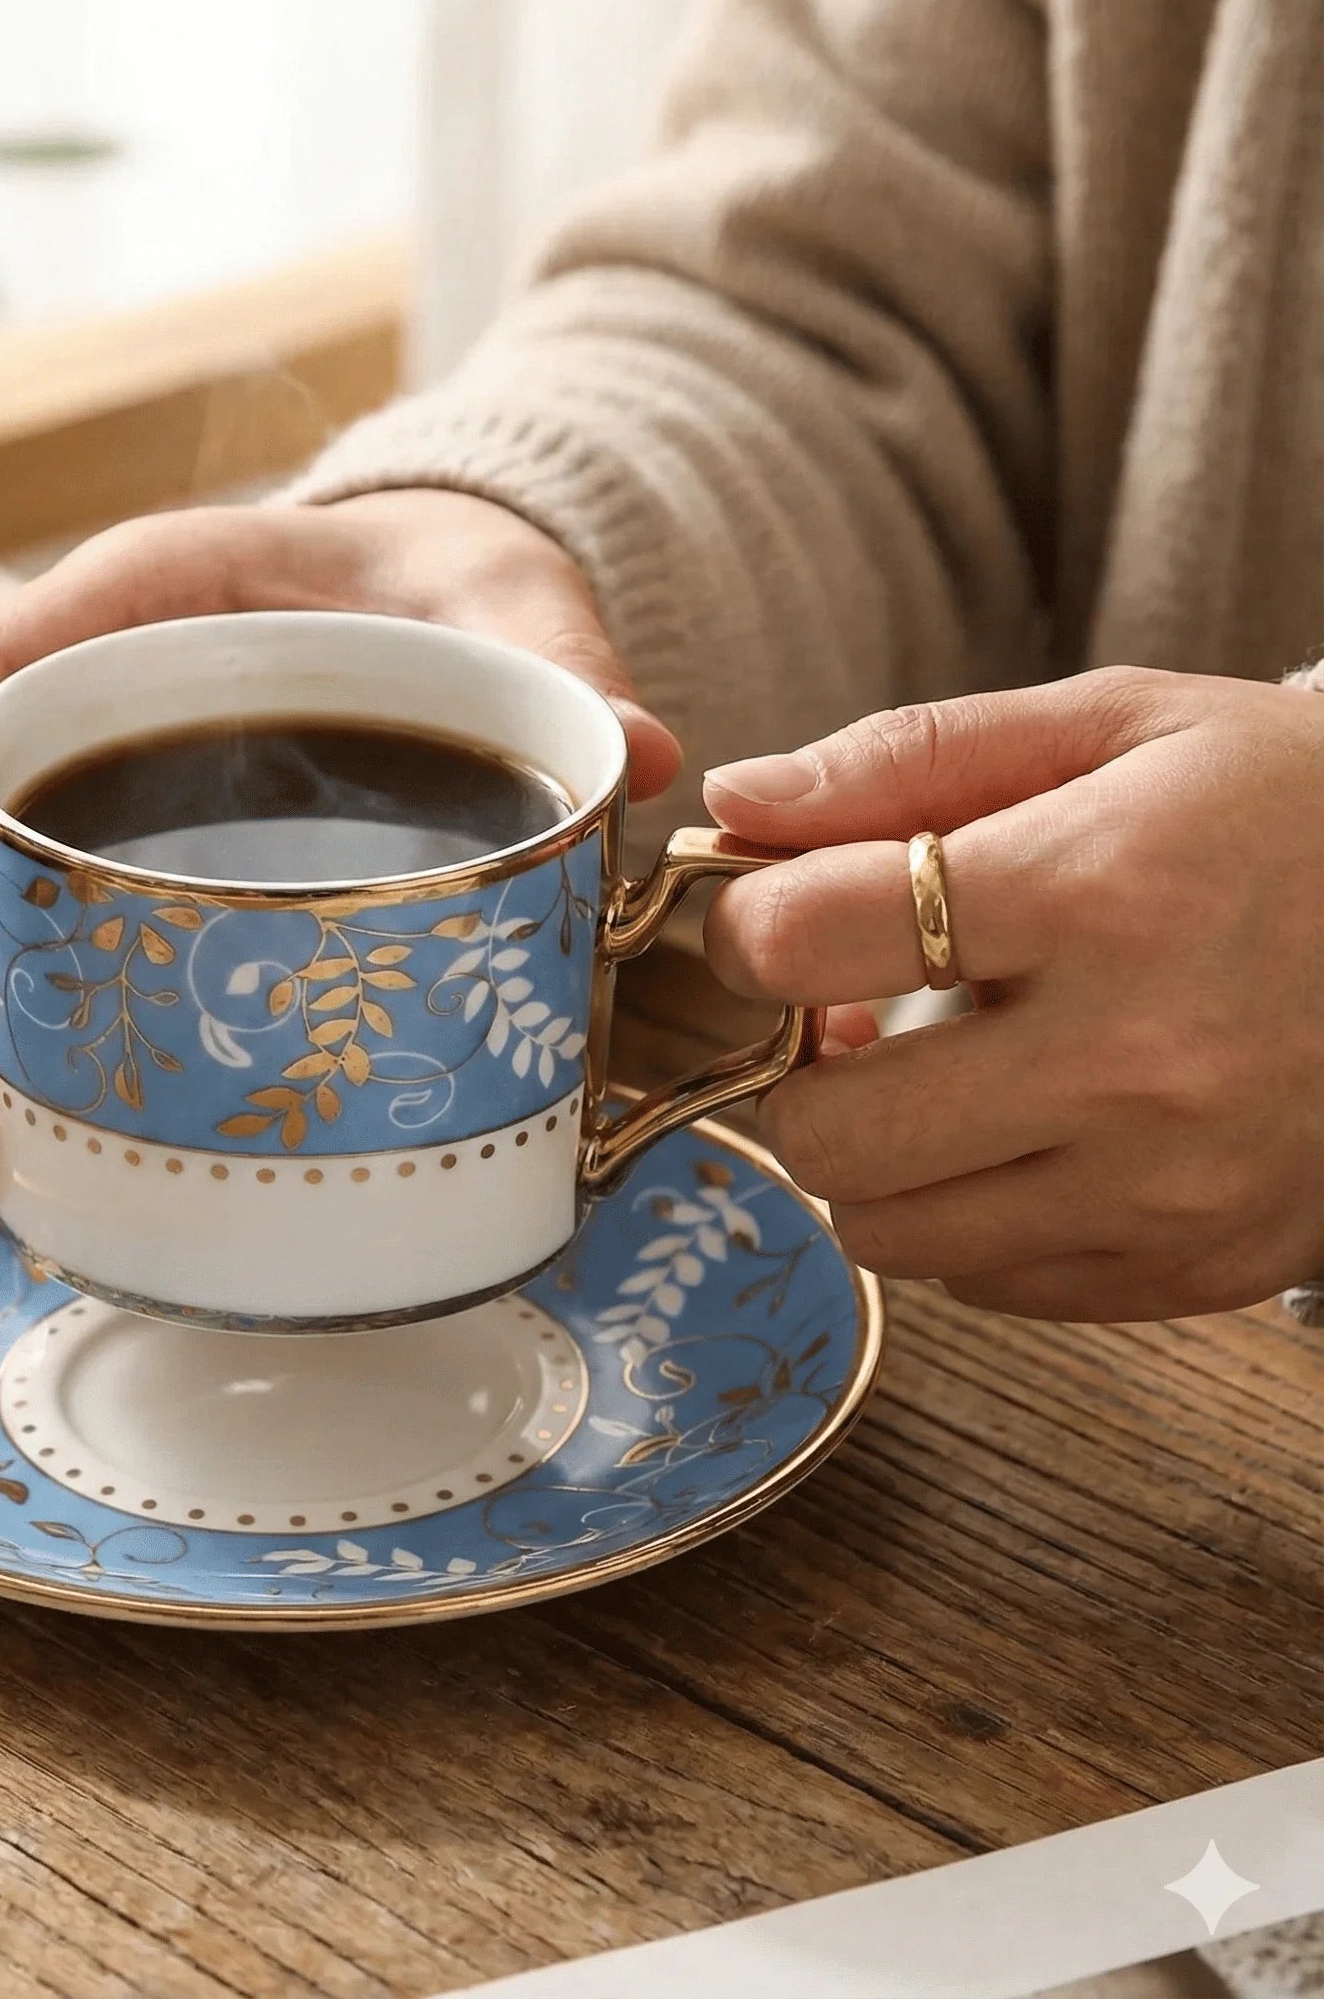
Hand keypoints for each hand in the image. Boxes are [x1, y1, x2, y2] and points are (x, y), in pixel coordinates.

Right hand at [0, 490, 681, 1207]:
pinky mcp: (114, 893)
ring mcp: (85, 811)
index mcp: (134, 608)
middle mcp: (77, 714)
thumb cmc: (444, 588)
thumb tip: (634, 753)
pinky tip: (16, 1172)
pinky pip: (28, 975)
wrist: (438, 611)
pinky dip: (11, 1071)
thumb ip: (555, 658)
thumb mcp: (504, 600)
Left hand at [700, 667, 1323, 1319]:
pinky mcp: (1200, 1262)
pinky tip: (1025, 1130)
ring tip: (939, 1072)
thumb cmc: (1277, 807)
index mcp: (1101, 890)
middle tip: (846, 1017)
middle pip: (829, 1131)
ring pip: (886, 1230)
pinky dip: (966, 1211)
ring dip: (875, 1154)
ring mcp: (1174, 1183)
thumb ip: (907, 759)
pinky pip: (983, 1282)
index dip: (746, 928)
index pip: (810, 941)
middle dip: (800, 1071)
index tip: (771, 920)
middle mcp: (1138, 1059)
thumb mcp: (1112, 724)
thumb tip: (736, 802)